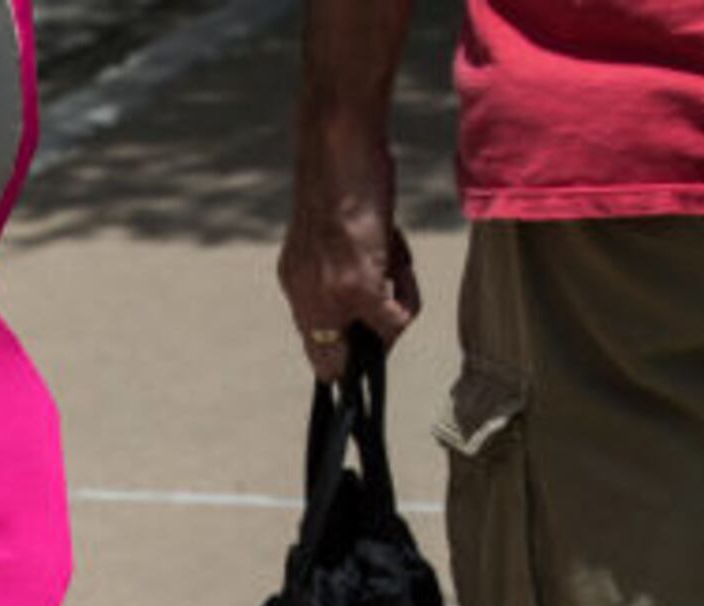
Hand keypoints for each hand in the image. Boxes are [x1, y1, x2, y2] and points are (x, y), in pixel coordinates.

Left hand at [279, 126, 416, 378]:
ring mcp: (330, 297)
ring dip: (396, 303)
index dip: (345, 354)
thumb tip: (376, 307)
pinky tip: (398, 254)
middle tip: (389, 291)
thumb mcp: (328, 233)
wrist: (335, 146)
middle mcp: (306, 297)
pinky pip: (396, 320)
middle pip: (337, 360)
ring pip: (375, 337)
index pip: (315, 350)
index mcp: (296, 284)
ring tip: (392, 254)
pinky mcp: (358, 288)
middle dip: (373, 337)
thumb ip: (338, 271)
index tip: (369, 342)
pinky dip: (408, 297)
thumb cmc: (341, 177)